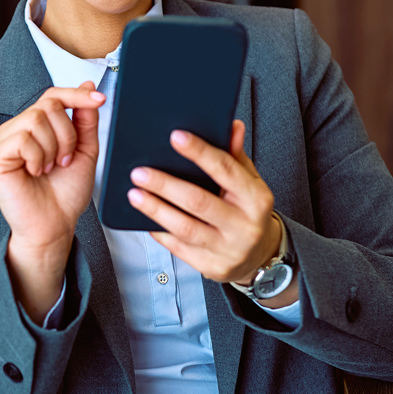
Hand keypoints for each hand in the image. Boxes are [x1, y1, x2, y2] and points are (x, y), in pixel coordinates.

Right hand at [0, 82, 103, 319]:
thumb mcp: (84, 151)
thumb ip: (85, 120)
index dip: (76, 94)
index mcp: (35, 127)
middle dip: (67, 134)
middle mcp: (16, 130)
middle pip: (47, 105)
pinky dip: (37, 157)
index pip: (53, 96)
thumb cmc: (65, 195)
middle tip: (64, 160)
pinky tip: (35, 172)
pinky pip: (22, 139)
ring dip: (54, 147)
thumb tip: (86, 86)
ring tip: (50, 168)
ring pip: (35, 119)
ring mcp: (1, 142)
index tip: (100, 98)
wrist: (55, 226)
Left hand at [126, 121, 289, 298]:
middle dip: (166, 185)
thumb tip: (232, 126)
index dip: (200, 152)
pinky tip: (143, 218)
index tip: (176, 137)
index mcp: (256, 199)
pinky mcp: (211, 267)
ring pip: (184, 227)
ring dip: (155, 209)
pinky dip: (159, 231)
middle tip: (140, 172)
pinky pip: (178, 248)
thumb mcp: (249, 183)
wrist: (258, 256)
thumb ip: (236, 156)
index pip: (225, 170)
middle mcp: (244, 226)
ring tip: (134, 194)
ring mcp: (227, 250)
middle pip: (198, 201)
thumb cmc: (248, 211)